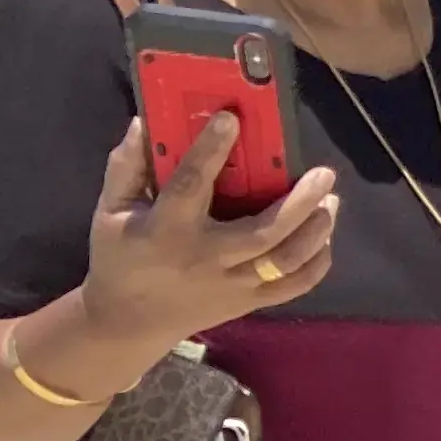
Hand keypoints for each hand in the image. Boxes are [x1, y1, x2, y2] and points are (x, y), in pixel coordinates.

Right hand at [79, 115, 340, 356]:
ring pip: (288, 261)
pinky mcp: (250, 302)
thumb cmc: (120, 257)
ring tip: (330, 199)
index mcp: (167, 230)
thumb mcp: (110, 211)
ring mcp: (233, 285)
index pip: (192, 185)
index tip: (232, 119)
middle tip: (323, 172)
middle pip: (264, 232)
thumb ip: (126, 167)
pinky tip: (325, 235)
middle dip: (300, 202)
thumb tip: (145, 121)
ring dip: (318, 229)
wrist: (127, 321)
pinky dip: (318, 262)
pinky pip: (295, 286)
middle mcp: (207, 259)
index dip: (211, 151)